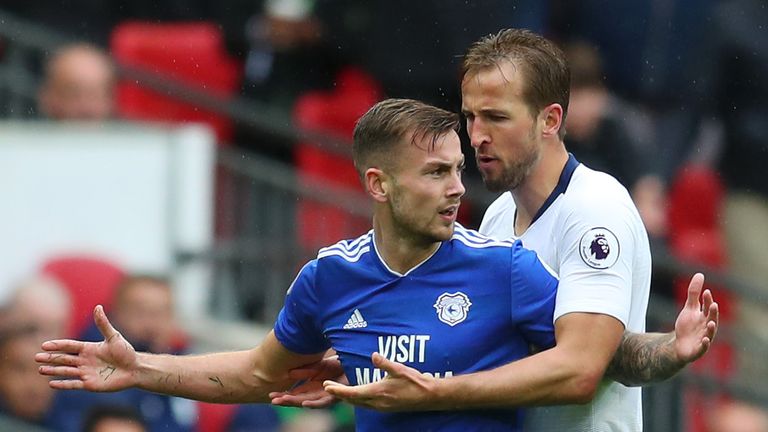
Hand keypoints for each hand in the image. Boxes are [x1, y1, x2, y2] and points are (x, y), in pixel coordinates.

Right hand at [36, 305, 136, 391]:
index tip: (44, 345)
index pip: (69, 346)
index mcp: (89, 348)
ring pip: (66, 371)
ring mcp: (86, 372)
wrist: (135, 369)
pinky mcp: (90, 384)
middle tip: (36, 357)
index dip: (57, 345)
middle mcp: (85, 360)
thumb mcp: (113, 337)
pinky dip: (63, 384)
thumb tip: (97, 306)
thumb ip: (103, 324)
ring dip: (53, 371)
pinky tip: (51, 383)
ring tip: (40, 369)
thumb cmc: (126, 352)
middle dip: (51, 358)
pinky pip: (73, 384)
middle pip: (64, 359)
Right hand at [269, 355, 343, 407]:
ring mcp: (326, 396)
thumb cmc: (337, 366)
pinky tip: (304, 403)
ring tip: (284, 401)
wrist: (353, 364)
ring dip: (296, 402)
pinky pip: (324, 402)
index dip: (283, 395)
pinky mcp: (336, 395)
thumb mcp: (317, 367)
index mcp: (311, 387)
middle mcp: (317, 394)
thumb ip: (304, 371)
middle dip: (286, 400)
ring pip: (309, 402)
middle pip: (299, 400)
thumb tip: (288, 374)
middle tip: (273, 400)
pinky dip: (314, 403)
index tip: (271, 396)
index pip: (294, 394)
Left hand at [323, 353, 439, 411]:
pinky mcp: (386, 409)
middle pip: (352, 401)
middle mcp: (378, 403)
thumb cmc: (415, 381)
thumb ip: (384, 363)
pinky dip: (357, 401)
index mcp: (378, 392)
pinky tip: (357, 396)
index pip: (352, 393)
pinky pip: (366, 406)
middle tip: (328, 387)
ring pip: (359, 405)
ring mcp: (382, 408)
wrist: (430, 396)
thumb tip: (373, 355)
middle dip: (339, 394)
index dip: (338, 391)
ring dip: (348, 399)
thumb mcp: (400, 369)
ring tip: (338, 391)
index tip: (327, 386)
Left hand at [674, 273, 718, 363]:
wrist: (680, 345)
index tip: (706, 292)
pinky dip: (705, 344)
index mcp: (705, 316)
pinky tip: (704, 339)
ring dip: (711, 329)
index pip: (707, 307)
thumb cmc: (687, 326)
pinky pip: (703, 347)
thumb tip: (700, 274)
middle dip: (712, 313)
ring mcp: (704, 339)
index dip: (707, 300)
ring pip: (709, 334)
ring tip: (711, 322)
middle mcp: (706, 327)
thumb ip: (694, 293)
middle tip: (713, 304)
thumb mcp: (689, 308)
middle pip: (711, 319)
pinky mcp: (698, 349)